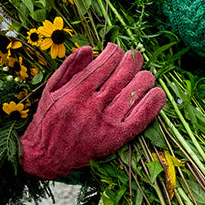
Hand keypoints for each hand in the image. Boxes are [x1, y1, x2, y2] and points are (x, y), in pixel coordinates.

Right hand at [19, 44, 165, 178]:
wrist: (47, 156)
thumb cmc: (49, 119)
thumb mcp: (51, 89)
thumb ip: (69, 67)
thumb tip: (89, 48)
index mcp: (76, 91)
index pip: (105, 63)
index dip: (115, 52)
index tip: (116, 50)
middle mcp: (92, 106)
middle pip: (122, 75)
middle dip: (132, 60)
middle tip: (134, 57)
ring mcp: (106, 122)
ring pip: (134, 92)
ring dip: (144, 78)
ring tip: (144, 75)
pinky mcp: (116, 138)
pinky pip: (141, 118)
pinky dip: (153, 104)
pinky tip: (157, 93)